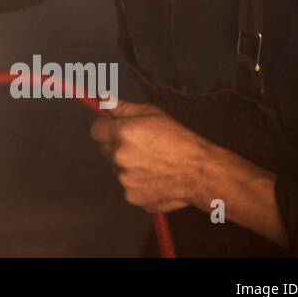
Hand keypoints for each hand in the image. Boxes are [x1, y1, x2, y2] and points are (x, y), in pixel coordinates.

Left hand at [88, 100, 211, 212]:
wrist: (201, 172)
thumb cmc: (181, 140)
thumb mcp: (154, 114)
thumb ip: (123, 107)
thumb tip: (102, 99)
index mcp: (123, 133)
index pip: (96, 130)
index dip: (106, 128)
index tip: (117, 130)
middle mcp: (119, 157)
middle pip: (106, 150)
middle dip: (117, 147)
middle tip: (142, 147)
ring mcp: (125, 179)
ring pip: (117, 170)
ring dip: (128, 166)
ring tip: (153, 164)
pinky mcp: (132, 197)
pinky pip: (128, 187)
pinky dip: (138, 184)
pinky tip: (155, 178)